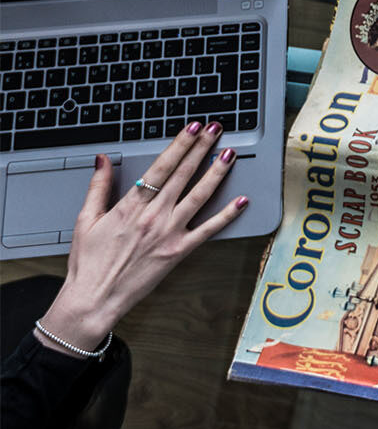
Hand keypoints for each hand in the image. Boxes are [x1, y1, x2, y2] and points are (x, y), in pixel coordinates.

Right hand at [34, 123, 246, 352]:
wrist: (93, 300)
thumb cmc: (88, 262)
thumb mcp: (85, 220)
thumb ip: (98, 186)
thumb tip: (104, 158)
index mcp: (130, 206)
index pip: (160, 167)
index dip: (180, 145)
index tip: (192, 128)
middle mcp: (153, 217)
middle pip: (183, 175)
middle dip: (201, 149)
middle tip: (216, 129)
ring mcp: (168, 234)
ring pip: (199, 196)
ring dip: (216, 173)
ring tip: (230, 153)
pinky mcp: (179, 252)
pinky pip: (208, 231)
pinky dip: (226, 215)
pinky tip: (242, 201)